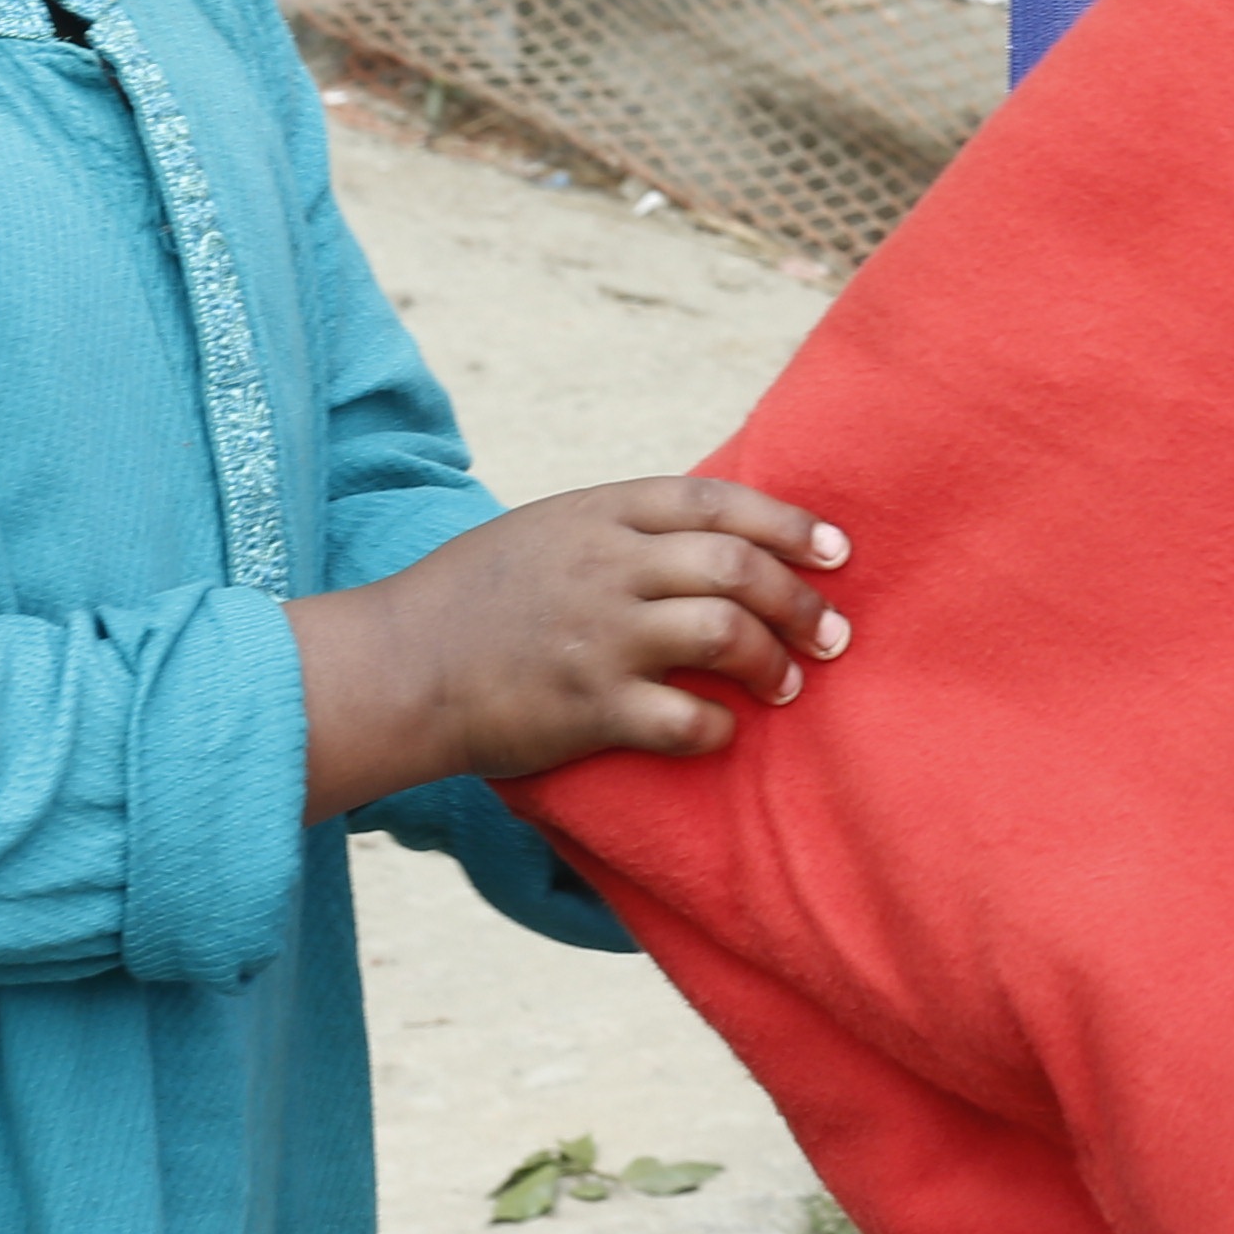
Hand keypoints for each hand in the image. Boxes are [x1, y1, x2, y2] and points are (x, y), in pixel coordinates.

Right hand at [291, 474, 850, 821]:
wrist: (395, 665)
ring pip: (725, 635)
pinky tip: (724, 732)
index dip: (791, 523)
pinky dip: (719, 727)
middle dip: (800, 602)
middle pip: (738, 568)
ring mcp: (599, 636)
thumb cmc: (476, 596)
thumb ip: (627, 527)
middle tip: (833, 634)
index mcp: (602, 512)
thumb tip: (721, 539)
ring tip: (789, 684)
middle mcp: (608, 566)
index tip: (838, 551)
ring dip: (773, 661)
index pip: (721, 501)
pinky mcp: (588, 708)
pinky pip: (685, 718)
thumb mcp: (551, 527)